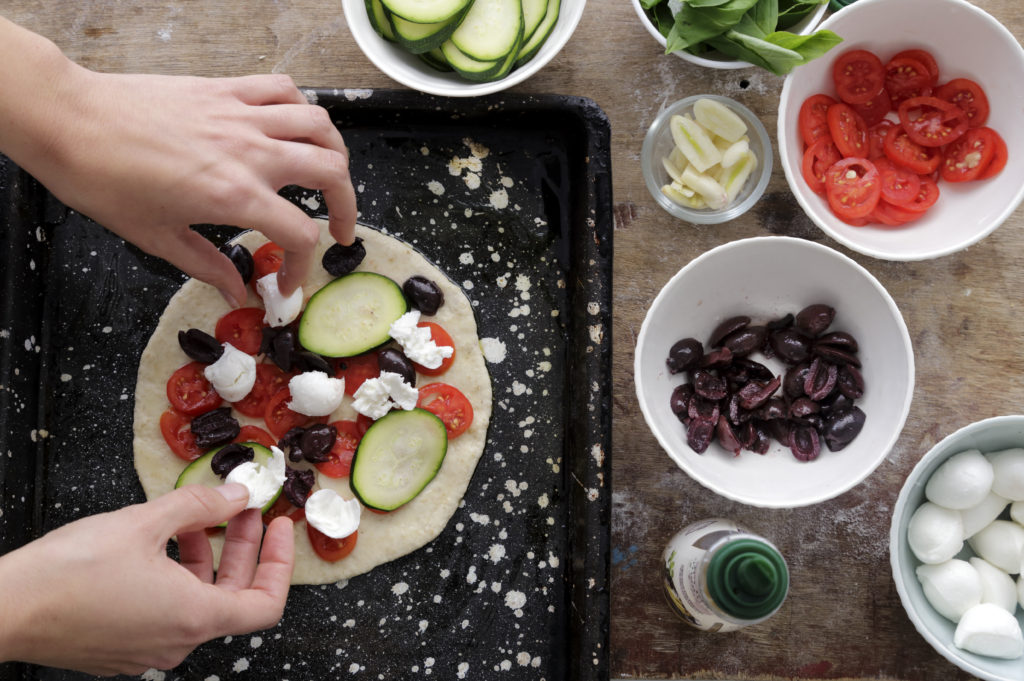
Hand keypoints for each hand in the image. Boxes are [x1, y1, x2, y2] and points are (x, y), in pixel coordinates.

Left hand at [0, 19, 356, 302]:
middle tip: (339, 228)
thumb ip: (208, 266)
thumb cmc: (103, 180)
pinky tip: (293, 126)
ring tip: (331, 174)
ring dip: (336, 154)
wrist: (69, 121)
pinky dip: (301, 107)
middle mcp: (250, 153)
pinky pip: (284, 90)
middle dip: (346, 207)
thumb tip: (237, 291)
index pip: (300, 234)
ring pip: (320, 126)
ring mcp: (241, 116)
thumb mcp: (157, 237)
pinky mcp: (225, 90)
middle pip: (331, 173)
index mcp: (234, 196)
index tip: (287, 282)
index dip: (302, 266)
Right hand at [0, 483, 293, 675]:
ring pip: (197, 601)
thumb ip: (200, 505)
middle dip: (241, 547)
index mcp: (192, 618)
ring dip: (205, 557)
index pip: (266, 604)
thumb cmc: (68, 572)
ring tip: (196, 515)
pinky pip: (166, 611)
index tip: (280, 527)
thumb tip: (237, 495)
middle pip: (232, 596)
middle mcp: (175, 642)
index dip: (280, 562)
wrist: (3, 610)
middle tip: (241, 508)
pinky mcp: (121, 648)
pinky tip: (160, 541)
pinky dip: (176, 575)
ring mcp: (146, 650)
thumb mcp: (144, 521)